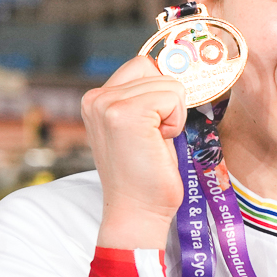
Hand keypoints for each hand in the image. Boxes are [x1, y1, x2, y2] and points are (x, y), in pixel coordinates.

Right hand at [81, 55, 190, 248]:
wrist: (138, 212)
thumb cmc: (146, 174)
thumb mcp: (143, 127)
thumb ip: (148, 98)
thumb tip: (180, 66)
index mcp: (97, 99)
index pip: (143, 65)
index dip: (162, 90)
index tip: (158, 123)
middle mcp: (96, 97)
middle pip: (156, 69)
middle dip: (168, 103)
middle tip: (154, 138)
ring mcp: (108, 105)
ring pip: (169, 84)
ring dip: (173, 115)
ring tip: (155, 142)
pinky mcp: (126, 114)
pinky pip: (173, 98)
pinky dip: (175, 122)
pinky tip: (159, 143)